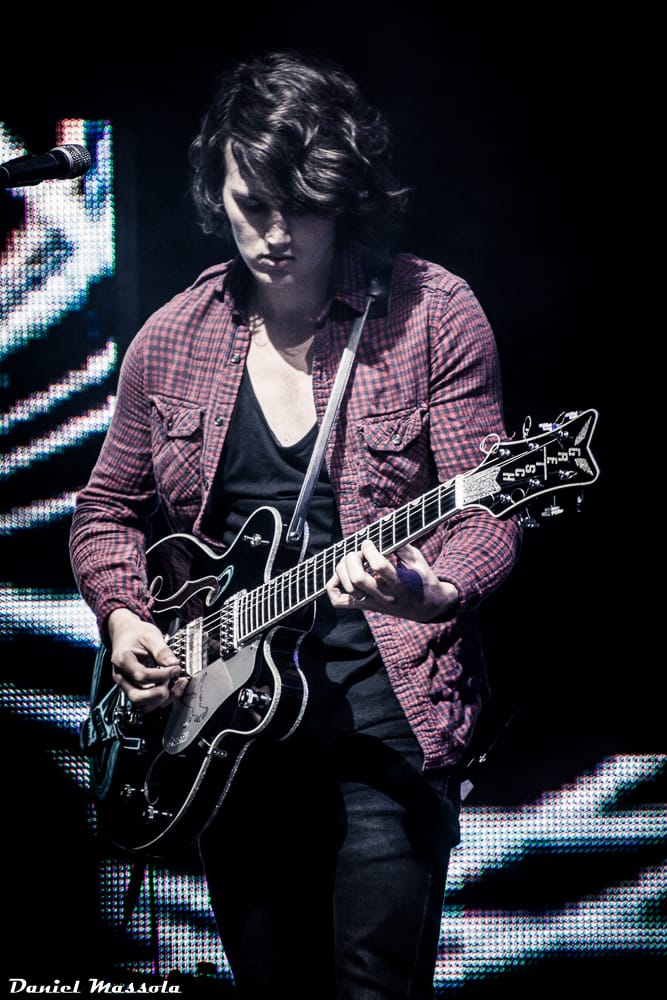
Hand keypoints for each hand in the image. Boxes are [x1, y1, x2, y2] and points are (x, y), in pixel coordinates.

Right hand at [107, 607, 188, 710]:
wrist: (125, 633)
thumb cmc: (136, 633)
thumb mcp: (150, 635)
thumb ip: (162, 650)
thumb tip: (173, 664)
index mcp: (122, 659)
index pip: (140, 675)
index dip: (161, 675)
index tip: (176, 669)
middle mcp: (121, 676)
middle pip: (137, 696)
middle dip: (159, 693)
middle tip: (174, 681)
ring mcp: (126, 685)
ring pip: (142, 704)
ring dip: (162, 699)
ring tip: (176, 684)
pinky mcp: (134, 689)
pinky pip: (146, 702)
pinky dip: (160, 700)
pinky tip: (172, 688)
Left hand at [326, 540, 458, 622]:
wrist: (428, 608)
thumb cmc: (423, 579)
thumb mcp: (418, 560)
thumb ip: (401, 546)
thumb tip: (382, 531)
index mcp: (401, 583)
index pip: (379, 566)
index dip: (369, 550)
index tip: (368, 542)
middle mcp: (385, 596)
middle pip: (357, 579)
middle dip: (352, 559)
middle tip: (359, 552)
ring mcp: (374, 603)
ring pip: (348, 588)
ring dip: (343, 569)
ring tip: (351, 560)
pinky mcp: (366, 607)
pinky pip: (339, 601)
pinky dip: (332, 587)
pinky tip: (339, 575)